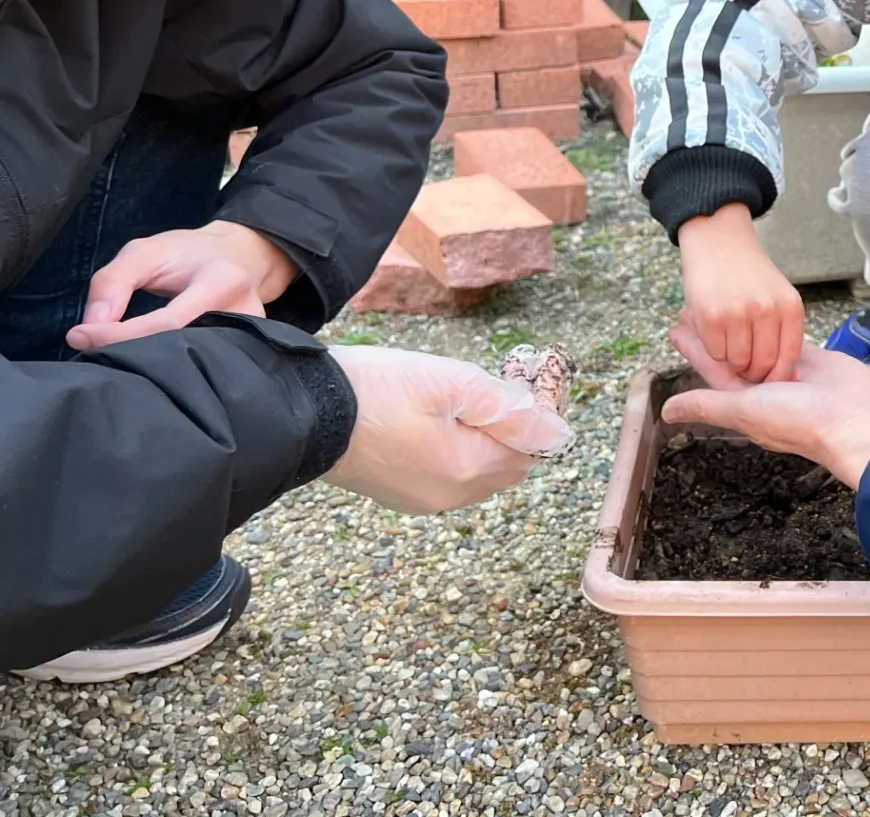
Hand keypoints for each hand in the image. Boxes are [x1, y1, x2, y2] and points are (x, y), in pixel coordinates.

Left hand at [67, 220, 298, 350]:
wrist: (243, 257)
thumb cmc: (190, 254)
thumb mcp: (146, 252)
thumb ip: (113, 283)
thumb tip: (86, 333)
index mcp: (223, 281)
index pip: (167, 322)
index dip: (119, 335)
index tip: (79, 336)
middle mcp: (246, 313)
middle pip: (184, 351)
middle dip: (134, 355)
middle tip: (96, 354)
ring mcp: (251, 338)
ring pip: (195, 366)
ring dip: (152, 367)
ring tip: (119, 361)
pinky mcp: (248, 353)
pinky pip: (204, 368)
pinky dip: (171, 370)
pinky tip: (148, 367)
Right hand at [324, 345, 575, 514]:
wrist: (302, 412)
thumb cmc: (375, 390)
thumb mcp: (452, 384)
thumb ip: (511, 410)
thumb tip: (559, 435)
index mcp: (467, 469)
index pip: (533, 448)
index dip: (538, 412)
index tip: (527, 377)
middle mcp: (450, 495)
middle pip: (509, 463)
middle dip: (514, 427)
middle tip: (498, 382)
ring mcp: (422, 499)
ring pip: (479, 470)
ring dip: (486, 437)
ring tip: (463, 396)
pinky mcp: (399, 493)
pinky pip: (449, 474)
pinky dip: (458, 448)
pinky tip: (437, 417)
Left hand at [659, 320, 869, 489]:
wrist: (857, 420)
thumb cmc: (801, 421)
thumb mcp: (747, 411)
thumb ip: (710, 406)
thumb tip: (667, 412)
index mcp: (745, 402)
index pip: (713, 369)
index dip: (695, 348)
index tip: (676, 326)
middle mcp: (765, 389)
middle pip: (734, 355)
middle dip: (716, 333)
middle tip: (696, 305)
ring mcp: (791, 374)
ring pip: (761, 347)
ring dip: (744, 329)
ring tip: (727, 304)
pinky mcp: (815, 361)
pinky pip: (790, 342)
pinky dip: (778, 330)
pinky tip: (767, 315)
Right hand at [678, 204, 803, 382]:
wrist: (718, 240)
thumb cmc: (748, 273)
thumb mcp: (778, 296)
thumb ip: (783, 331)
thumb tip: (788, 377)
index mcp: (790, 307)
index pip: (788, 358)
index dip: (777, 375)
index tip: (767, 378)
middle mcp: (767, 310)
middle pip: (763, 364)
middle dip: (752, 372)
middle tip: (743, 363)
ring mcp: (739, 313)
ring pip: (738, 361)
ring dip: (731, 360)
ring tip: (729, 341)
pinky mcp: (711, 316)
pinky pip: (715, 353)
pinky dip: (713, 349)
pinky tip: (714, 331)